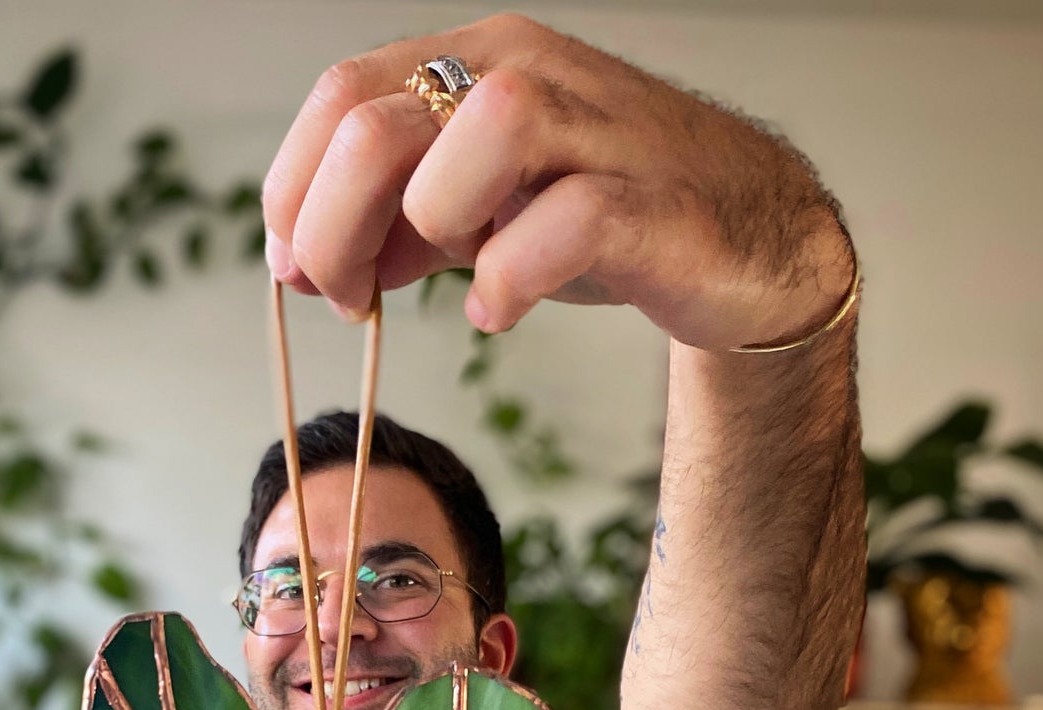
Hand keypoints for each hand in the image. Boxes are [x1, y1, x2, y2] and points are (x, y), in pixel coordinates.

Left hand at [264, 13, 852, 350]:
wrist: (747, 237)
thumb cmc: (607, 212)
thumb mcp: (479, 215)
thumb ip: (398, 227)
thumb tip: (308, 262)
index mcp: (473, 66)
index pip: (342, 96)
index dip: (294, 191)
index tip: (298, 270)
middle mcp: (526, 75)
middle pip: (381, 121)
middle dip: (333, 228)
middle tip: (350, 298)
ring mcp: (593, 132)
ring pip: (482, 130)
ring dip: (435, 222)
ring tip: (452, 275)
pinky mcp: (647, 202)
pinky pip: (567, 222)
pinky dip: (513, 277)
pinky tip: (501, 311)